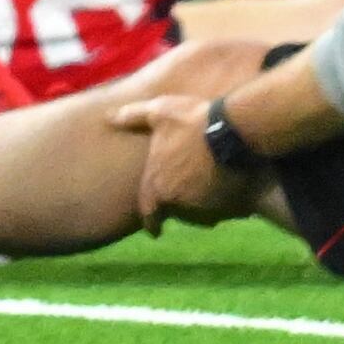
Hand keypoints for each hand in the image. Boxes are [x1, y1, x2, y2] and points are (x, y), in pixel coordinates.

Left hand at [115, 95, 258, 231]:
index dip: (151, 222)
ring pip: (202, 214)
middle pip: (178, 212)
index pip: (150, 213)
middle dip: (181, 206)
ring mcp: (206, 207)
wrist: (232, 132)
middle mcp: (179, 202)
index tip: (155, 231)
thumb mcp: (158, 112)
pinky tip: (228, 189)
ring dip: (203, 207)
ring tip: (208, 189)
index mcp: (157, 186)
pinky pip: (225, 212)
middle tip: (187, 195)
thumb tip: (110, 118)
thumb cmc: (191, 121)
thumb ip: (133, 116)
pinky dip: (224, 206)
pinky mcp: (230, 208)